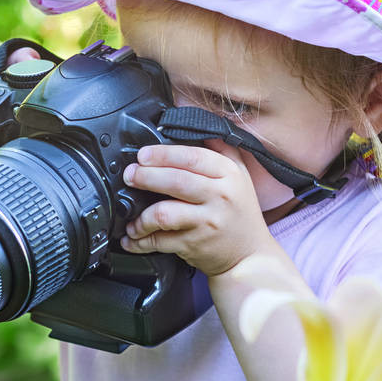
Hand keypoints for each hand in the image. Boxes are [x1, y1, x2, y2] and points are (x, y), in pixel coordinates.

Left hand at [119, 139, 273, 276]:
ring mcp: (207, 222)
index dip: (163, 154)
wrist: (251, 254)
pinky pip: (160, 241)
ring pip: (164, 213)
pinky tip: (132, 237)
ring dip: (141, 215)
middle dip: (145, 176)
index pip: (192, 157)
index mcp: (228, 174)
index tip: (143, 155)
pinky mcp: (195, 245)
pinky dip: (140, 240)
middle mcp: (220, 197)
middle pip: (175, 181)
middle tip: (130, 176)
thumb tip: (192, 126)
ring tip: (132, 215)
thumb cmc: (240, 212)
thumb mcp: (239, 174)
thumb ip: (220, 149)